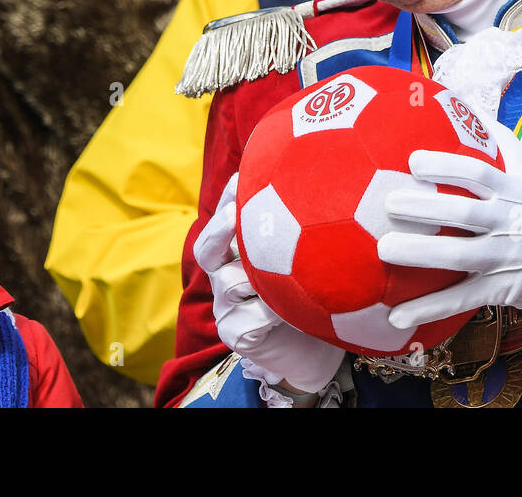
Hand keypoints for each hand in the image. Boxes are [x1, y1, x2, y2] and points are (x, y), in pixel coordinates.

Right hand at [195, 173, 345, 393]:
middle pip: (207, 249)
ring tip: (287, 278)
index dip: (228, 198)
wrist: (314, 346)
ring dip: (259, 279)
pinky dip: (271, 314)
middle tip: (235, 213)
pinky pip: (248, 319)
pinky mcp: (235, 334)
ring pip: (231, 283)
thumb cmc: (308, 293)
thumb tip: (310, 175)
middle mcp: (224, 275)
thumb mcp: (303, 256)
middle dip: (220, 229)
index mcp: (236, 251)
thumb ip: (299, 223)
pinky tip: (291, 313)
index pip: (222, 219)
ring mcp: (226, 306)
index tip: (242, 179)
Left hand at [377, 123, 521, 326]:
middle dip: (426, 206)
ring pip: (459, 256)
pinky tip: (395, 317)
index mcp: (513, 191)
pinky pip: (461, 300)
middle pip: (465, 212)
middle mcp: (508, 222)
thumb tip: (465, 104)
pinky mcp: (501, 289)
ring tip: (384, 248)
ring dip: (421, 253)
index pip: (478, 172)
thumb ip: (501, 142)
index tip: (413, 160)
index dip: (446, 165)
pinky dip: (428, 309)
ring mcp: (504, 258)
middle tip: (388, 201)